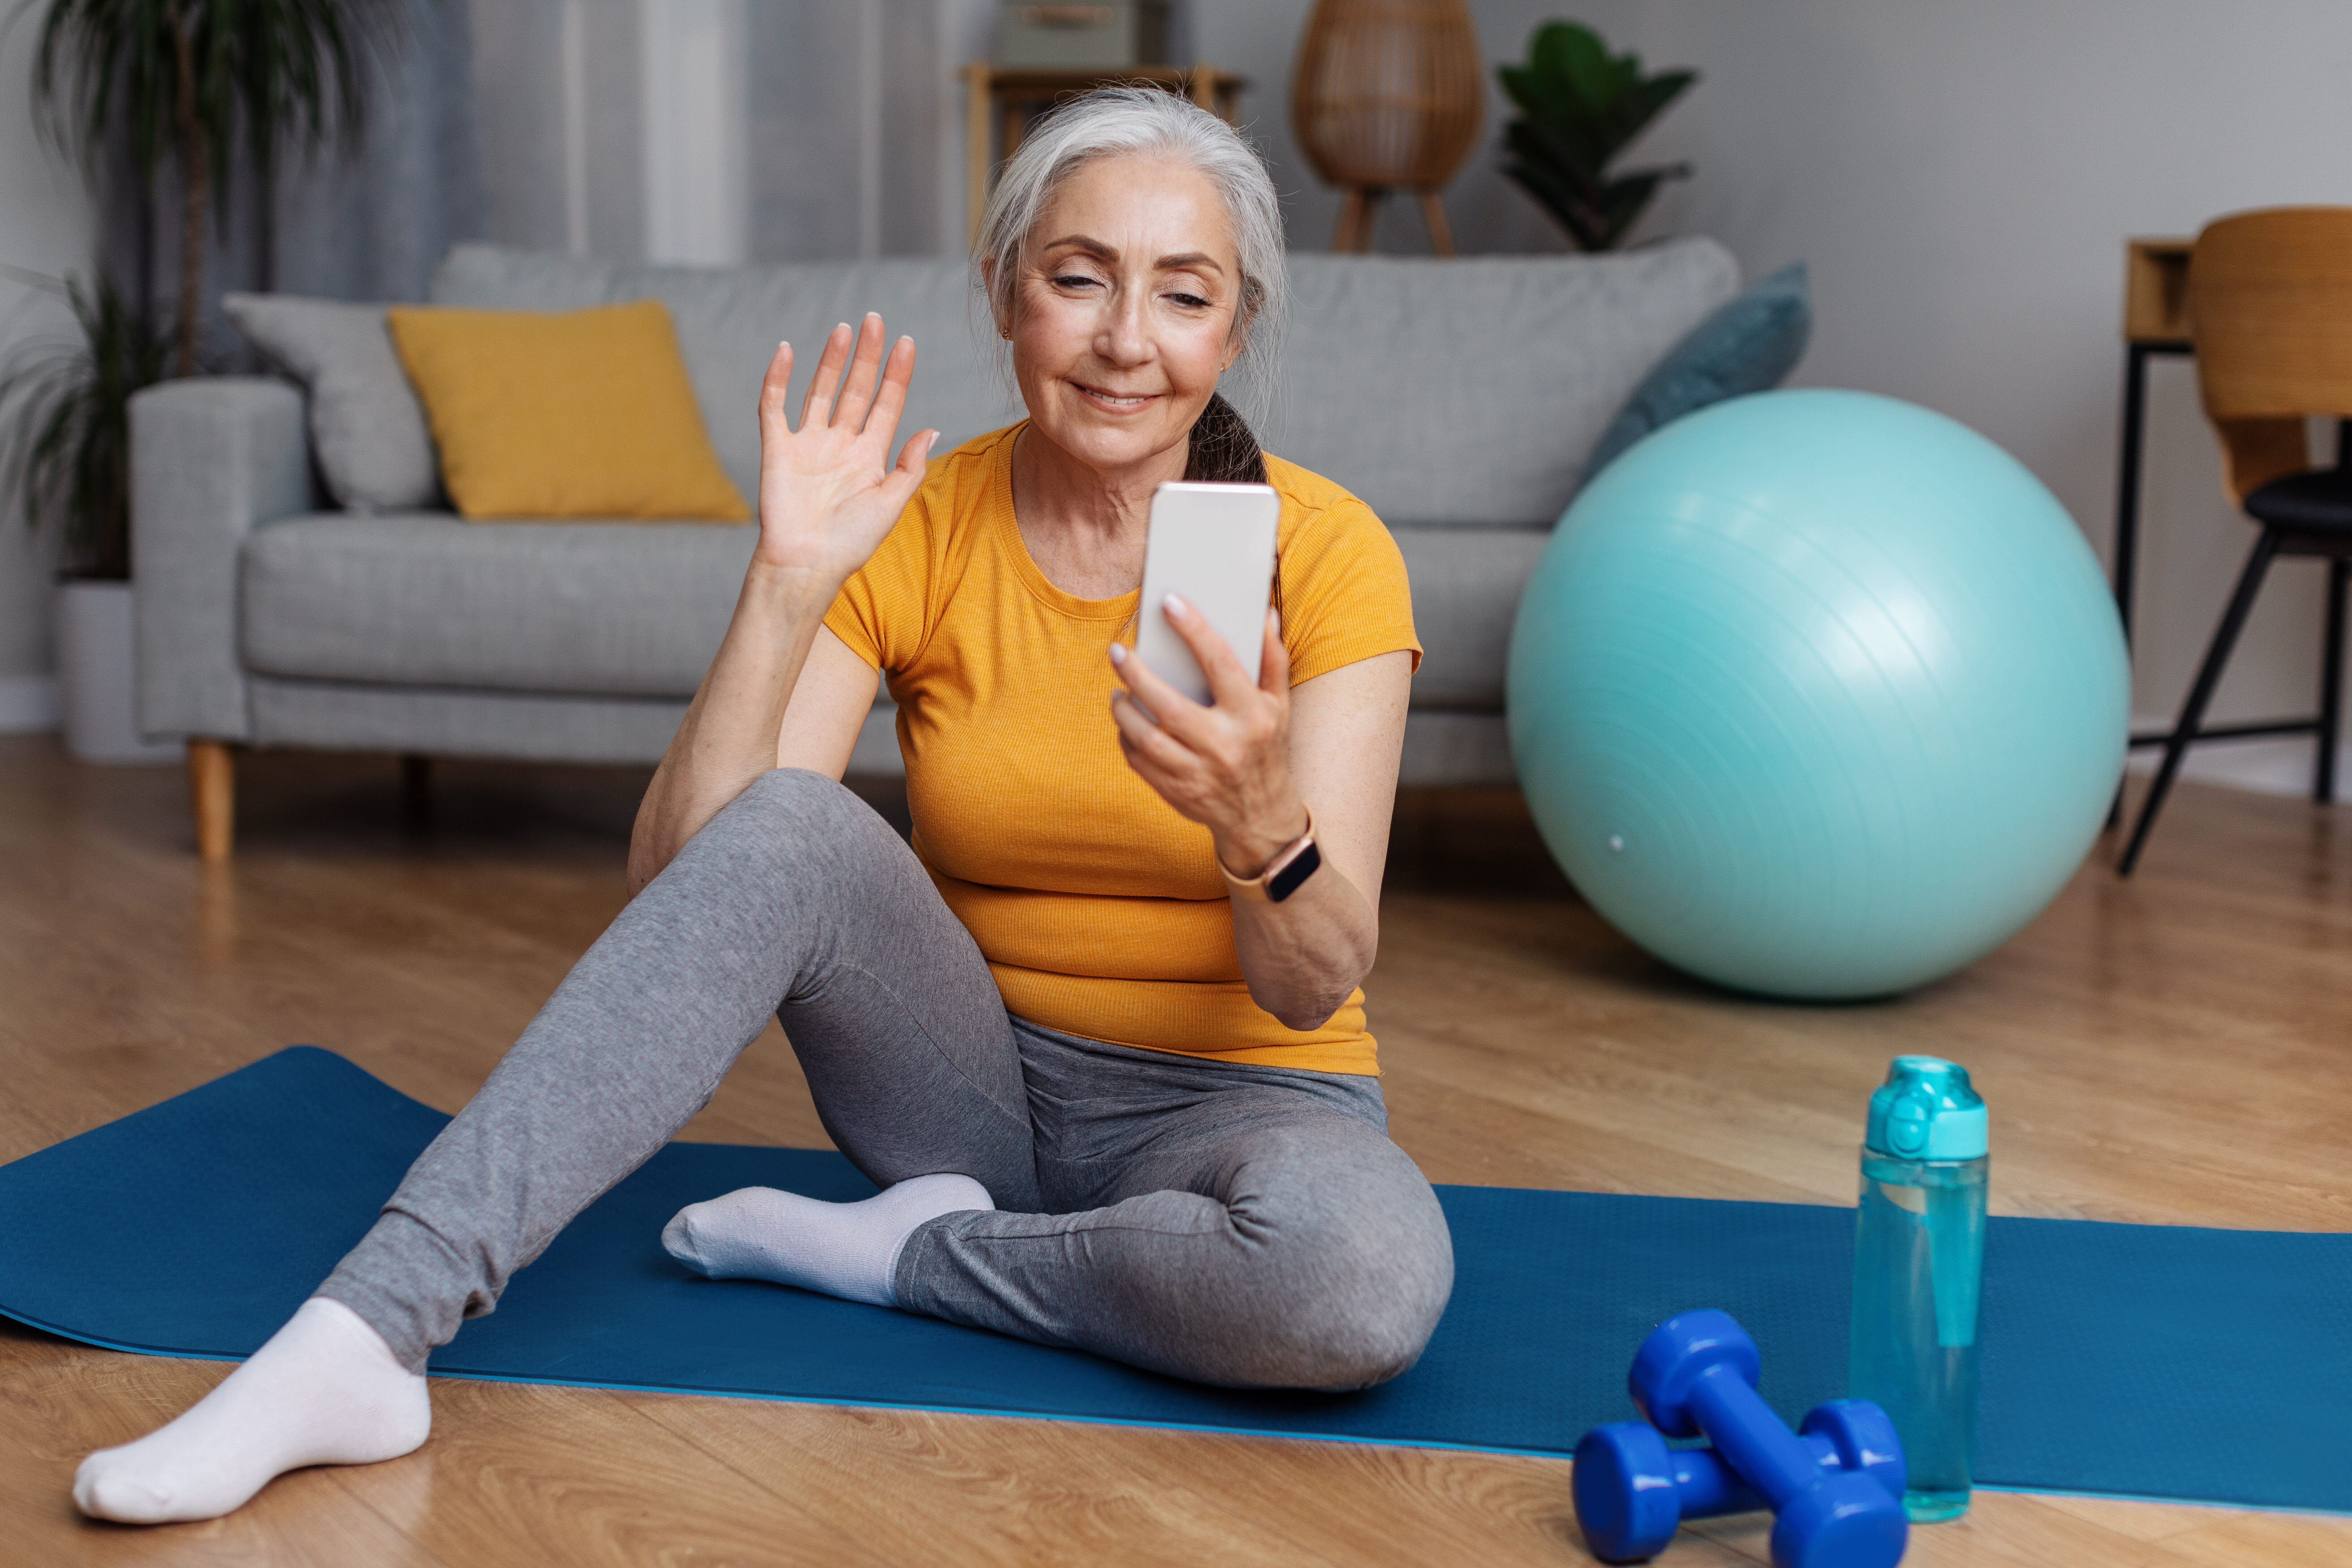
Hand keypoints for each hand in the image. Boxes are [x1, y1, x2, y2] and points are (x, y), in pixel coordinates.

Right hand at [751, 313, 936, 584]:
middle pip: (856, 390)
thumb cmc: (850, 543)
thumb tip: (931, 429)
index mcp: (869, 457)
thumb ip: (909, 466)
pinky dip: (778, 379)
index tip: (906, 342)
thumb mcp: (890, 504)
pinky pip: (774, 407)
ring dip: (831, 360)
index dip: (897, 374)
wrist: (807, 565)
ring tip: (845, 329)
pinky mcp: (777, 450)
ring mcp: (807, 445)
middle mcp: (839, 445)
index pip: (886, 405)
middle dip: (867, 356)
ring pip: (820, 391)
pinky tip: (787, 351)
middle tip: (875, 320)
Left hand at [1109, 598, 1307, 874]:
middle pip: (1168, 705)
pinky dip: (1126, 738)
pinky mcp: (1177, 792)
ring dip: (1123, 710)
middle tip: (1118, 651)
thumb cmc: (1267, 747)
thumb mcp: (1279, 705)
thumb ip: (1272, 658)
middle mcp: (1225, 745)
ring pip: (1145, 737)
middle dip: (1136, 674)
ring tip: (1117, 691)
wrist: (1261, 816)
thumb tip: (1262, 612)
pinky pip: (1139, 761)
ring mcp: (1199, 773)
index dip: (1194, 629)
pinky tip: (1126, 722)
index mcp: (1253, 717)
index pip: (1221, 663)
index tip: (1169, 603)